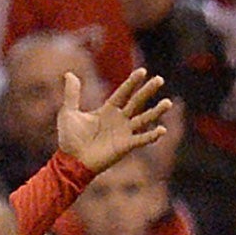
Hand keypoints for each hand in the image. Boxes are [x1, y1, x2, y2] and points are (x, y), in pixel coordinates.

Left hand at [56, 68, 171, 175]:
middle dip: (147, 91)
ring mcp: (124, 132)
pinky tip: (161, 129)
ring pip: (144, 118)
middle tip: (159, 79)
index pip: (123, 93)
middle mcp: (119, 119)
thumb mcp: (68, 114)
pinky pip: (142, 139)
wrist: (70, 163)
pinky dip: (152, 135)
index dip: (132, 82)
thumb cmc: (70, 140)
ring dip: (156, 111)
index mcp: (108, 110)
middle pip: (137, 102)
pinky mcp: (126, 146)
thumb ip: (72, 95)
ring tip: (167, 103)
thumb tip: (69, 74)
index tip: (142, 71)